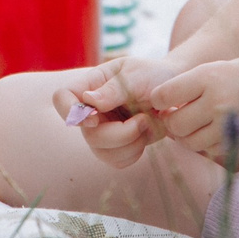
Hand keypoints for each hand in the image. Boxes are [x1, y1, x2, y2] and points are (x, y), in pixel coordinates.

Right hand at [56, 55, 183, 169]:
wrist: (176, 93)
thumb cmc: (154, 76)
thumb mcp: (137, 75)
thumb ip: (114, 89)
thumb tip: (88, 101)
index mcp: (91, 85)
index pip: (62, 98)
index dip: (71, 112)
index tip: (95, 118)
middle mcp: (92, 110)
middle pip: (88, 134)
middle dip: (119, 134)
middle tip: (143, 119)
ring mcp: (102, 130)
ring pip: (103, 153)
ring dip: (131, 143)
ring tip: (148, 124)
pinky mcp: (116, 147)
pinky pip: (118, 161)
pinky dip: (136, 152)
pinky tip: (146, 135)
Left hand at [147, 57, 238, 163]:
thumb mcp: (218, 68)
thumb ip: (190, 85)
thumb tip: (160, 106)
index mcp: (209, 77)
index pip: (165, 94)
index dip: (159, 99)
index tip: (163, 98)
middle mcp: (217, 103)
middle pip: (175, 124)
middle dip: (171, 121)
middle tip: (176, 114)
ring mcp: (228, 127)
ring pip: (189, 142)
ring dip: (186, 135)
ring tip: (194, 123)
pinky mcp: (237, 144)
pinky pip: (208, 150)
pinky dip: (204, 144)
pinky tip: (211, 130)